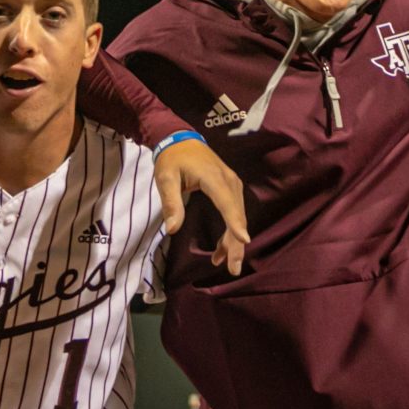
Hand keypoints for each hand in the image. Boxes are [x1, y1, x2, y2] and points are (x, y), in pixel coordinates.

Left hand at [154, 140, 249, 274]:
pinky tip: (221, 248)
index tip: (243, 240)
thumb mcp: (165, 178)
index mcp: (214, 178)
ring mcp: (232, 184)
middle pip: (237, 215)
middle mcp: (229, 181)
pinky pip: (234, 212)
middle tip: (233, 268)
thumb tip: (172, 230)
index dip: (234, 223)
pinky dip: (230, 231)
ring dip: (233, 241)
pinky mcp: (230, 188)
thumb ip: (170, 203)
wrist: (181, 139)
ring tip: (223, 263)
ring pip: (238, 216)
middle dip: (236, 243)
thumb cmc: (172, 159)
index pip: (227, 203)